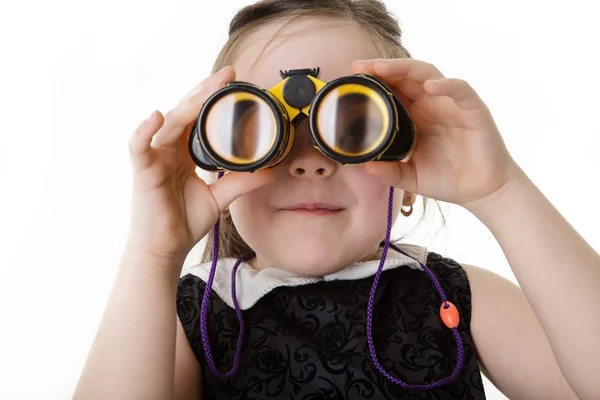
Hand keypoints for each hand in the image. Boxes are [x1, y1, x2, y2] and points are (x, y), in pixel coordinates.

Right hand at [125, 66, 272, 261]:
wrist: (166, 248)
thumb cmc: (184, 221)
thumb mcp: (220, 198)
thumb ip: (241, 182)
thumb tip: (269, 172)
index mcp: (185, 152)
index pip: (199, 119)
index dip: (214, 100)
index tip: (235, 84)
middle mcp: (169, 149)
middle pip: (186, 112)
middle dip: (206, 92)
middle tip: (228, 75)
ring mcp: (155, 157)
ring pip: (170, 123)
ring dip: (188, 104)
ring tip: (208, 88)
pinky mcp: (143, 170)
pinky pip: (139, 145)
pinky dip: (145, 130)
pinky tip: (157, 116)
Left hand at [352, 58, 521, 208]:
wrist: (481, 192)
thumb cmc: (447, 180)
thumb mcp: (410, 178)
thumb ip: (388, 172)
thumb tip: (363, 166)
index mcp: (415, 117)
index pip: (393, 90)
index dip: (374, 81)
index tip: (351, 77)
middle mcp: (431, 105)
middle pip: (406, 77)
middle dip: (383, 68)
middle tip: (360, 67)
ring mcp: (451, 105)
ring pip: (428, 75)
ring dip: (406, 69)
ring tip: (383, 67)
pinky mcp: (473, 110)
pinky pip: (459, 90)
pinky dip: (445, 85)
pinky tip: (430, 86)